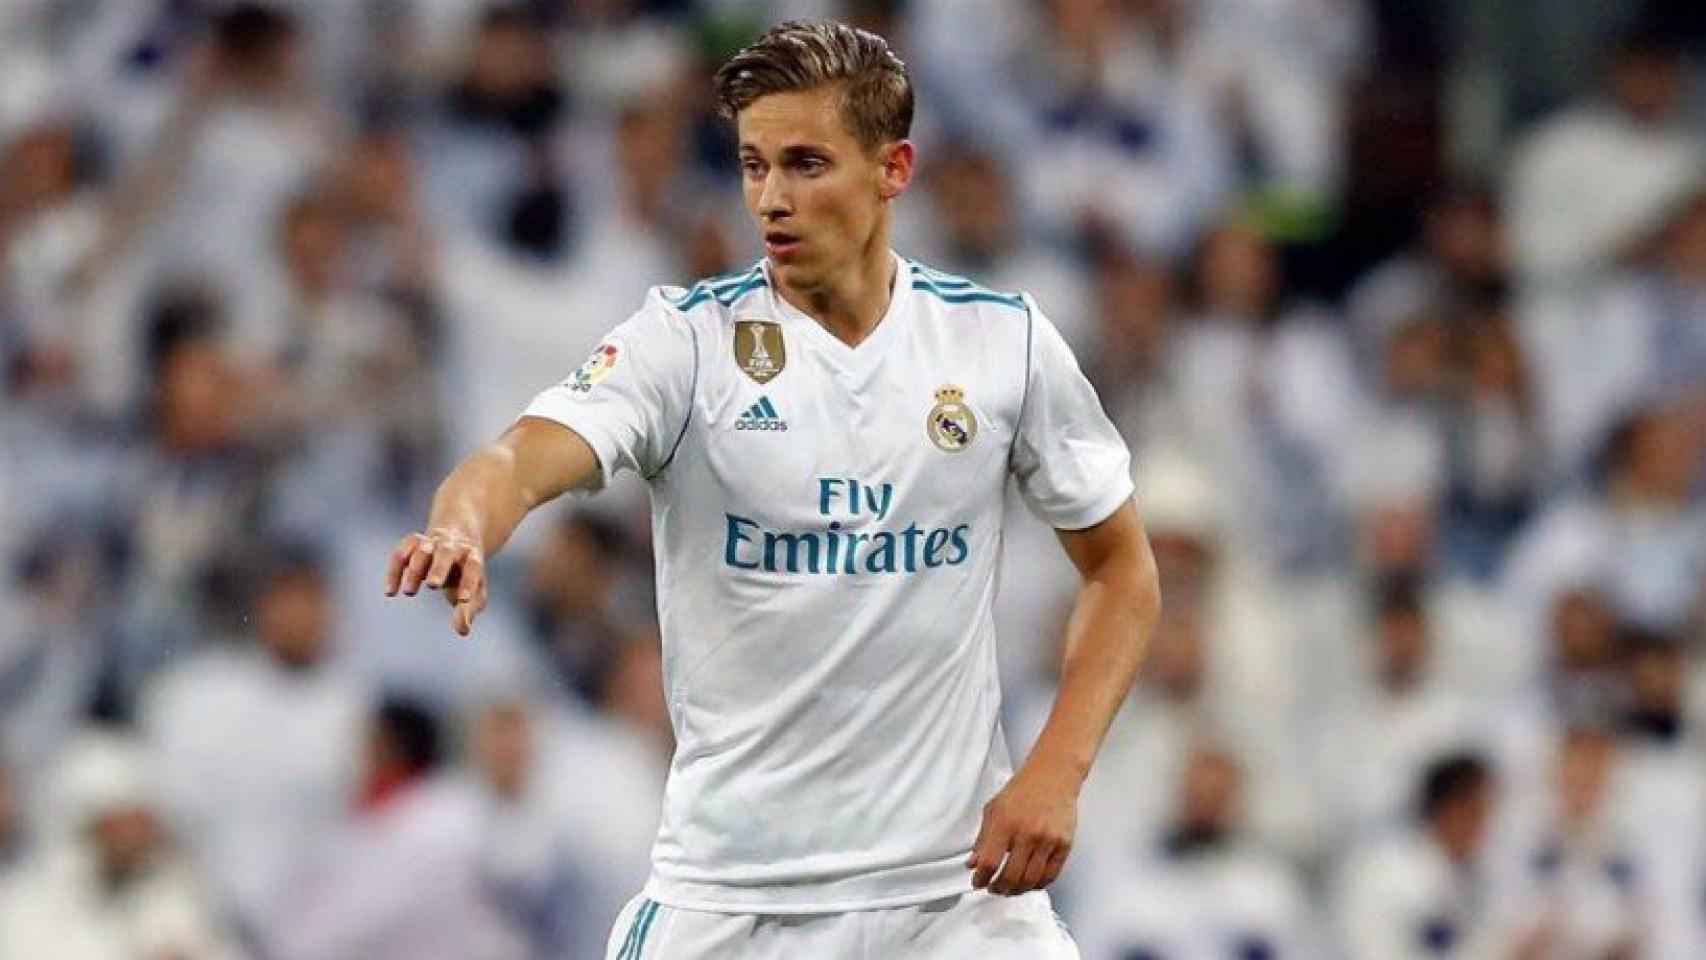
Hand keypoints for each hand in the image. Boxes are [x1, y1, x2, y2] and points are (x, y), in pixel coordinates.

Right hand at [384, 528, 486, 636]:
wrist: (457, 539)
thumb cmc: (465, 574)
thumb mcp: (474, 593)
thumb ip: (468, 610)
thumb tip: (463, 630)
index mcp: (472, 556)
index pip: (473, 567)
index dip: (469, 582)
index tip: (463, 600)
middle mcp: (452, 546)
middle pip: (445, 552)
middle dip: (439, 568)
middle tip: (433, 586)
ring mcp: (431, 542)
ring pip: (422, 550)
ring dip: (415, 570)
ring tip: (409, 592)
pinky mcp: (413, 543)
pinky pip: (401, 554)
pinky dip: (394, 571)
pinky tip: (390, 592)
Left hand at [966, 763, 1078, 895]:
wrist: (1053, 777)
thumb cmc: (1023, 790)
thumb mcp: (993, 809)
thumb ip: (982, 839)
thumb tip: (973, 864)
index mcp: (1005, 823)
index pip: (989, 862)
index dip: (981, 878)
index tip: (978, 882)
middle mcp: (1027, 833)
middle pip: (1010, 876)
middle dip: (998, 888)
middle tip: (994, 889)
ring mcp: (1047, 840)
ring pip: (1030, 880)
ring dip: (1017, 890)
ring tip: (1010, 889)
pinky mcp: (1064, 844)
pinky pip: (1050, 875)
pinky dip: (1038, 884)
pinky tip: (1029, 883)